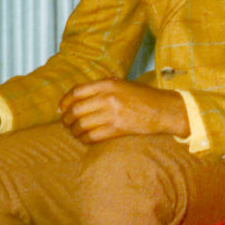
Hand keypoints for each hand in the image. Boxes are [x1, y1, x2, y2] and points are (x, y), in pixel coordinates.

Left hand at [58, 79, 188, 143]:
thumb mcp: (122, 85)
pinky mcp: (117, 129)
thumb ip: (102, 88)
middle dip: (67, 119)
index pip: (77, 92)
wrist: (164, 110)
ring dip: (74, 131)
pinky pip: (92, 137)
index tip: (61, 109)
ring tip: (74, 132)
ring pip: (82, 125)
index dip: (65, 102)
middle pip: (76, 110)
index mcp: (108, 84)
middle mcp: (108, 97)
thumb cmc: (144, 97)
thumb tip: (77, 98)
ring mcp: (112, 114)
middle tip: (65, 123)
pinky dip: (84, 140)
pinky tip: (84, 139)